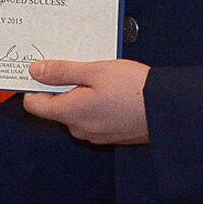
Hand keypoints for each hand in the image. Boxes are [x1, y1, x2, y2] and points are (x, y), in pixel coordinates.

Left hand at [21, 58, 149, 144]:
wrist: (167, 110)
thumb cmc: (134, 89)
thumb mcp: (95, 71)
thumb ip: (62, 71)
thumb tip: (36, 71)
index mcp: (71, 113)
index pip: (34, 104)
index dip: (35, 85)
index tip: (43, 69)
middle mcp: (79, 129)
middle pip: (56, 107)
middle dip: (63, 87)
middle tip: (81, 67)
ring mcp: (95, 135)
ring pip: (76, 112)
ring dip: (82, 94)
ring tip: (101, 77)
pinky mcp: (110, 135)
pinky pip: (93, 118)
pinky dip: (96, 104)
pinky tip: (112, 91)